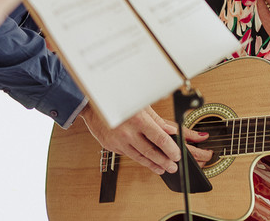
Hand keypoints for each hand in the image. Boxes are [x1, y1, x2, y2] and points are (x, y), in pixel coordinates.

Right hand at [80, 104, 211, 174]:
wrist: (92, 105)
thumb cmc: (117, 100)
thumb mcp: (140, 106)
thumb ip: (156, 120)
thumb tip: (171, 131)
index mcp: (137, 120)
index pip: (160, 139)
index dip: (171, 149)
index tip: (177, 154)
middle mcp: (127, 133)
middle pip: (151, 152)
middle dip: (164, 161)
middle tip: (173, 166)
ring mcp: (118, 141)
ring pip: (139, 157)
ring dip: (153, 164)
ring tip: (163, 168)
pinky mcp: (111, 146)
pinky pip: (128, 154)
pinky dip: (139, 158)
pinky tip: (146, 161)